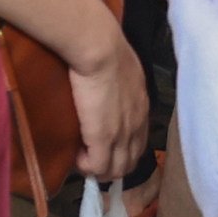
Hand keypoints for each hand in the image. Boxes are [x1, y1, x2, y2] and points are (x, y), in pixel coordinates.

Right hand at [70, 28, 151, 179]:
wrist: (100, 48)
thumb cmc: (106, 47)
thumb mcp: (122, 66)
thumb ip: (119, 80)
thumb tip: (106, 78)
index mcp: (141, 107)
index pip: (138, 141)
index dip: (122, 149)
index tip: (104, 146)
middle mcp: (137, 125)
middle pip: (130, 161)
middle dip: (112, 166)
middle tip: (91, 158)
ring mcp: (122, 134)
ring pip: (117, 169)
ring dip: (100, 169)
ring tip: (82, 159)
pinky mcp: (103, 138)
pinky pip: (98, 166)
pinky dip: (87, 167)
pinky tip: (77, 157)